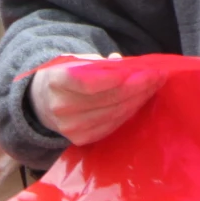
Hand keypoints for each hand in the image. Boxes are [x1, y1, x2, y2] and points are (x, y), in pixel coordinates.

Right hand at [29, 55, 162, 145]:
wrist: (41, 103)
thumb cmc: (64, 76)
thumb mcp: (74, 61)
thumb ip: (98, 62)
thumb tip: (122, 62)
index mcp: (56, 82)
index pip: (89, 82)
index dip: (118, 77)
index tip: (143, 69)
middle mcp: (61, 107)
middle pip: (108, 99)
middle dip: (139, 86)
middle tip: (158, 76)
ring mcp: (70, 127)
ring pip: (114, 113)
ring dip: (138, 99)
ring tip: (153, 86)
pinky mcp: (81, 139)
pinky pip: (112, 125)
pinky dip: (129, 112)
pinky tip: (140, 100)